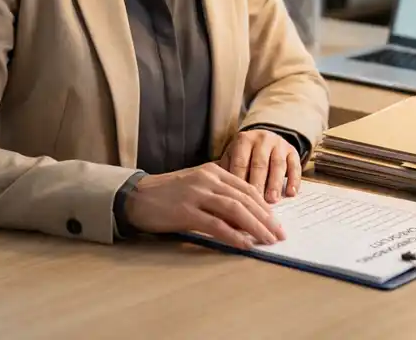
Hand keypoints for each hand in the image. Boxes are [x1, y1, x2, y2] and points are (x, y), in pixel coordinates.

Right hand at [123, 163, 285, 248]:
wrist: (136, 196)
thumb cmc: (167, 194)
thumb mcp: (196, 186)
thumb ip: (218, 195)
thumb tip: (244, 218)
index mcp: (212, 170)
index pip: (246, 187)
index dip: (264, 205)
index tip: (276, 221)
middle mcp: (207, 179)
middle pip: (244, 198)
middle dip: (265, 218)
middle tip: (279, 234)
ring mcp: (196, 194)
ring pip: (234, 209)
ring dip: (255, 226)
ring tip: (268, 240)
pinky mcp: (185, 211)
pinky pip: (215, 224)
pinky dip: (233, 235)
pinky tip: (245, 244)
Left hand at [220, 129, 301, 203]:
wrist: (262, 140)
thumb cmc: (243, 156)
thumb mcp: (231, 158)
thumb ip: (226, 173)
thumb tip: (221, 196)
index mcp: (243, 140)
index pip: (240, 162)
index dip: (239, 181)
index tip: (238, 200)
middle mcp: (262, 139)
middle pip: (259, 163)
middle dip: (258, 184)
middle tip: (256, 203)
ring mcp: (279, 144)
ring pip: (278, 164)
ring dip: (275, 183)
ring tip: (272, 200)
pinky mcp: (292, 150)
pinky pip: (295, 165)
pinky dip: (294, 180)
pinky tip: (291, 193)